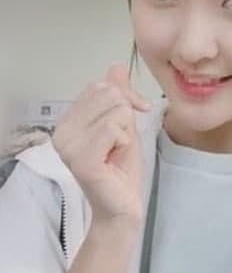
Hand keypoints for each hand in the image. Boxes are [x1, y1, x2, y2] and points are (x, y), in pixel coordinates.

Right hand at [53, 64, 151, 226]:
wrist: (123, 206)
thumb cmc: (122, 168)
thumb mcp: (124, 124)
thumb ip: (119, 96)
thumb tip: (116, 66)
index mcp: (67, 122)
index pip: (100, 86)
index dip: (124, 98)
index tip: (129, 121)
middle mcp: (61, 132)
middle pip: (109, 94)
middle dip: (126, 116)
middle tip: (119, 143)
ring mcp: (69, 147)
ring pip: (115, 110)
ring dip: (126, 131)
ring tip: (116, 152)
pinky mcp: (82, 159)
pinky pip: (113, 129)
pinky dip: (125, 141)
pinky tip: (116, 158)